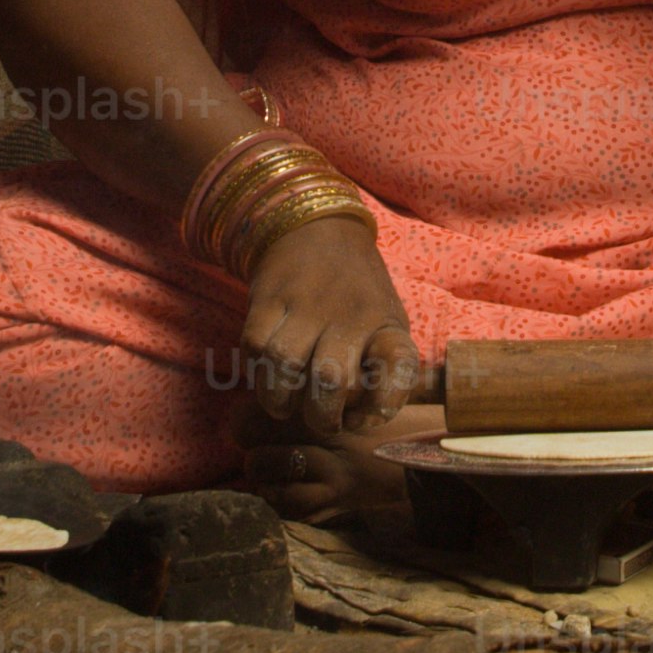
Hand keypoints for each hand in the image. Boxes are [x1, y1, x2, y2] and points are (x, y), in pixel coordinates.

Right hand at [236, 217, 431, 447]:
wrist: (319, 229)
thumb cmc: (358, 296)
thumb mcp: (387, 324)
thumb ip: (384, 371)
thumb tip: (363, 422)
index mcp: (388, 324)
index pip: (398, 367)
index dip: (383, 405)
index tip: (364, 419)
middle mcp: (351, 313)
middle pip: (331, 379)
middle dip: (321, 417)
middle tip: (319, 421)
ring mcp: (307, 302)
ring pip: (285, 365)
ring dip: (280, 400)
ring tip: (286, 405)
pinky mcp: (269, 296)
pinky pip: (254, 346)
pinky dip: (256, 372)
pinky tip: (267, 375)